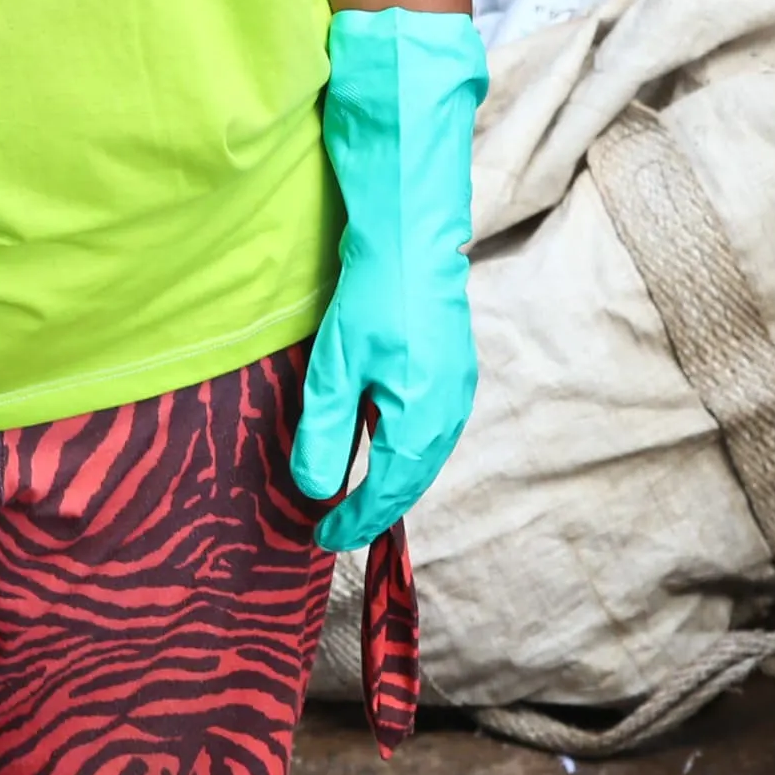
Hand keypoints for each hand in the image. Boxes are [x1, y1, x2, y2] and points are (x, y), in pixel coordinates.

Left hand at [289, 9, 485, 551]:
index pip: (388, 492)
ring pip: (423, 455)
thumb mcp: (335, 371)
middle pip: (412, 479)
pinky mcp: (454, 370)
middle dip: (374, 505)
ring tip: (354, 493)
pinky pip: (429, 429)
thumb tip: (316, 491)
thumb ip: (325, 435)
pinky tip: (380, 442)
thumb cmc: (371, 299)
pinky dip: (404, 448)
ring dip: (391, 478)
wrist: (412, 236)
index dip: (354, 519)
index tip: (321, 537)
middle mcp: (450, 413)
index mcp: (423, 421)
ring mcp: (457, 390)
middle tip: (334, 524)